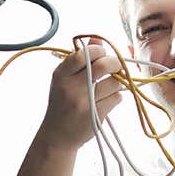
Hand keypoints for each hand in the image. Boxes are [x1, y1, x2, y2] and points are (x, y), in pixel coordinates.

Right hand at [41, 37, 124, 151]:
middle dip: (116, 63)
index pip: (85, 52)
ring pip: (114, 82)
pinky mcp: (95, 115)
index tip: (103, 54)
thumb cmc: (63, 104)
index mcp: (61, 74)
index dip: (99, 50)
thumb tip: (100, 39)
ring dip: (117, 83)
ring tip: (110, 87)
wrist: (57, 136)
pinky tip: (107, 101)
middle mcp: (71, 87)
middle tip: (116, 67)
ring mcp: (84, 102)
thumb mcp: (65, 80)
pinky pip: (116, 98)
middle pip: (103, 65)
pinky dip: (116, 97)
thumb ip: (81, 59)